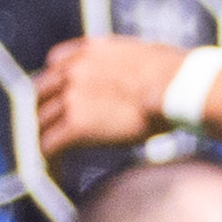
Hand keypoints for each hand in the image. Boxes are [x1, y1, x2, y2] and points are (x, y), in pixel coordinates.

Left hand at [36, 32, 198, 153]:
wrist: (179, 88)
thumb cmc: (180, 76)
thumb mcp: (147, 55)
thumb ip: (129, 64)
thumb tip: (144, 75)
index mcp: (91, 51)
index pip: (55, 62)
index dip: (57, 80)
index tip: (61, 94)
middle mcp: (74, 70)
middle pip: (41, 92)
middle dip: (44, 109)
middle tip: (52, 126)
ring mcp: (71, 97)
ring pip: (42, 121)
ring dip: (45, 136)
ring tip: (52, 154)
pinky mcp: (75, 125)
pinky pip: (50, 145)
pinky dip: (50, 159)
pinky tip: (56, 170)